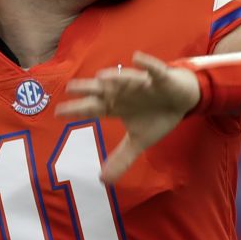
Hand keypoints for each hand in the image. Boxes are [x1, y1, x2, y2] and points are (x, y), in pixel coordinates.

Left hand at [55, 51, 199, 183]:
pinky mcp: (160, 78)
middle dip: (88, 89)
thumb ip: (122, 158)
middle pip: (102, 91)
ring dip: (115, 78)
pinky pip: (153, 69)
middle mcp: (124, 93)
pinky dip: (146, 64)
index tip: (57, 113)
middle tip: (70, 88)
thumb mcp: (139, 141)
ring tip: (101, 77)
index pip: (92, 108)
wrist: (182, 100)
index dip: (76, 110)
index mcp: (116, 106)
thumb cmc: (156, 116)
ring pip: (125, 79)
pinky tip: (137, 58)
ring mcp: (141, 84)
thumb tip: (103, 181)